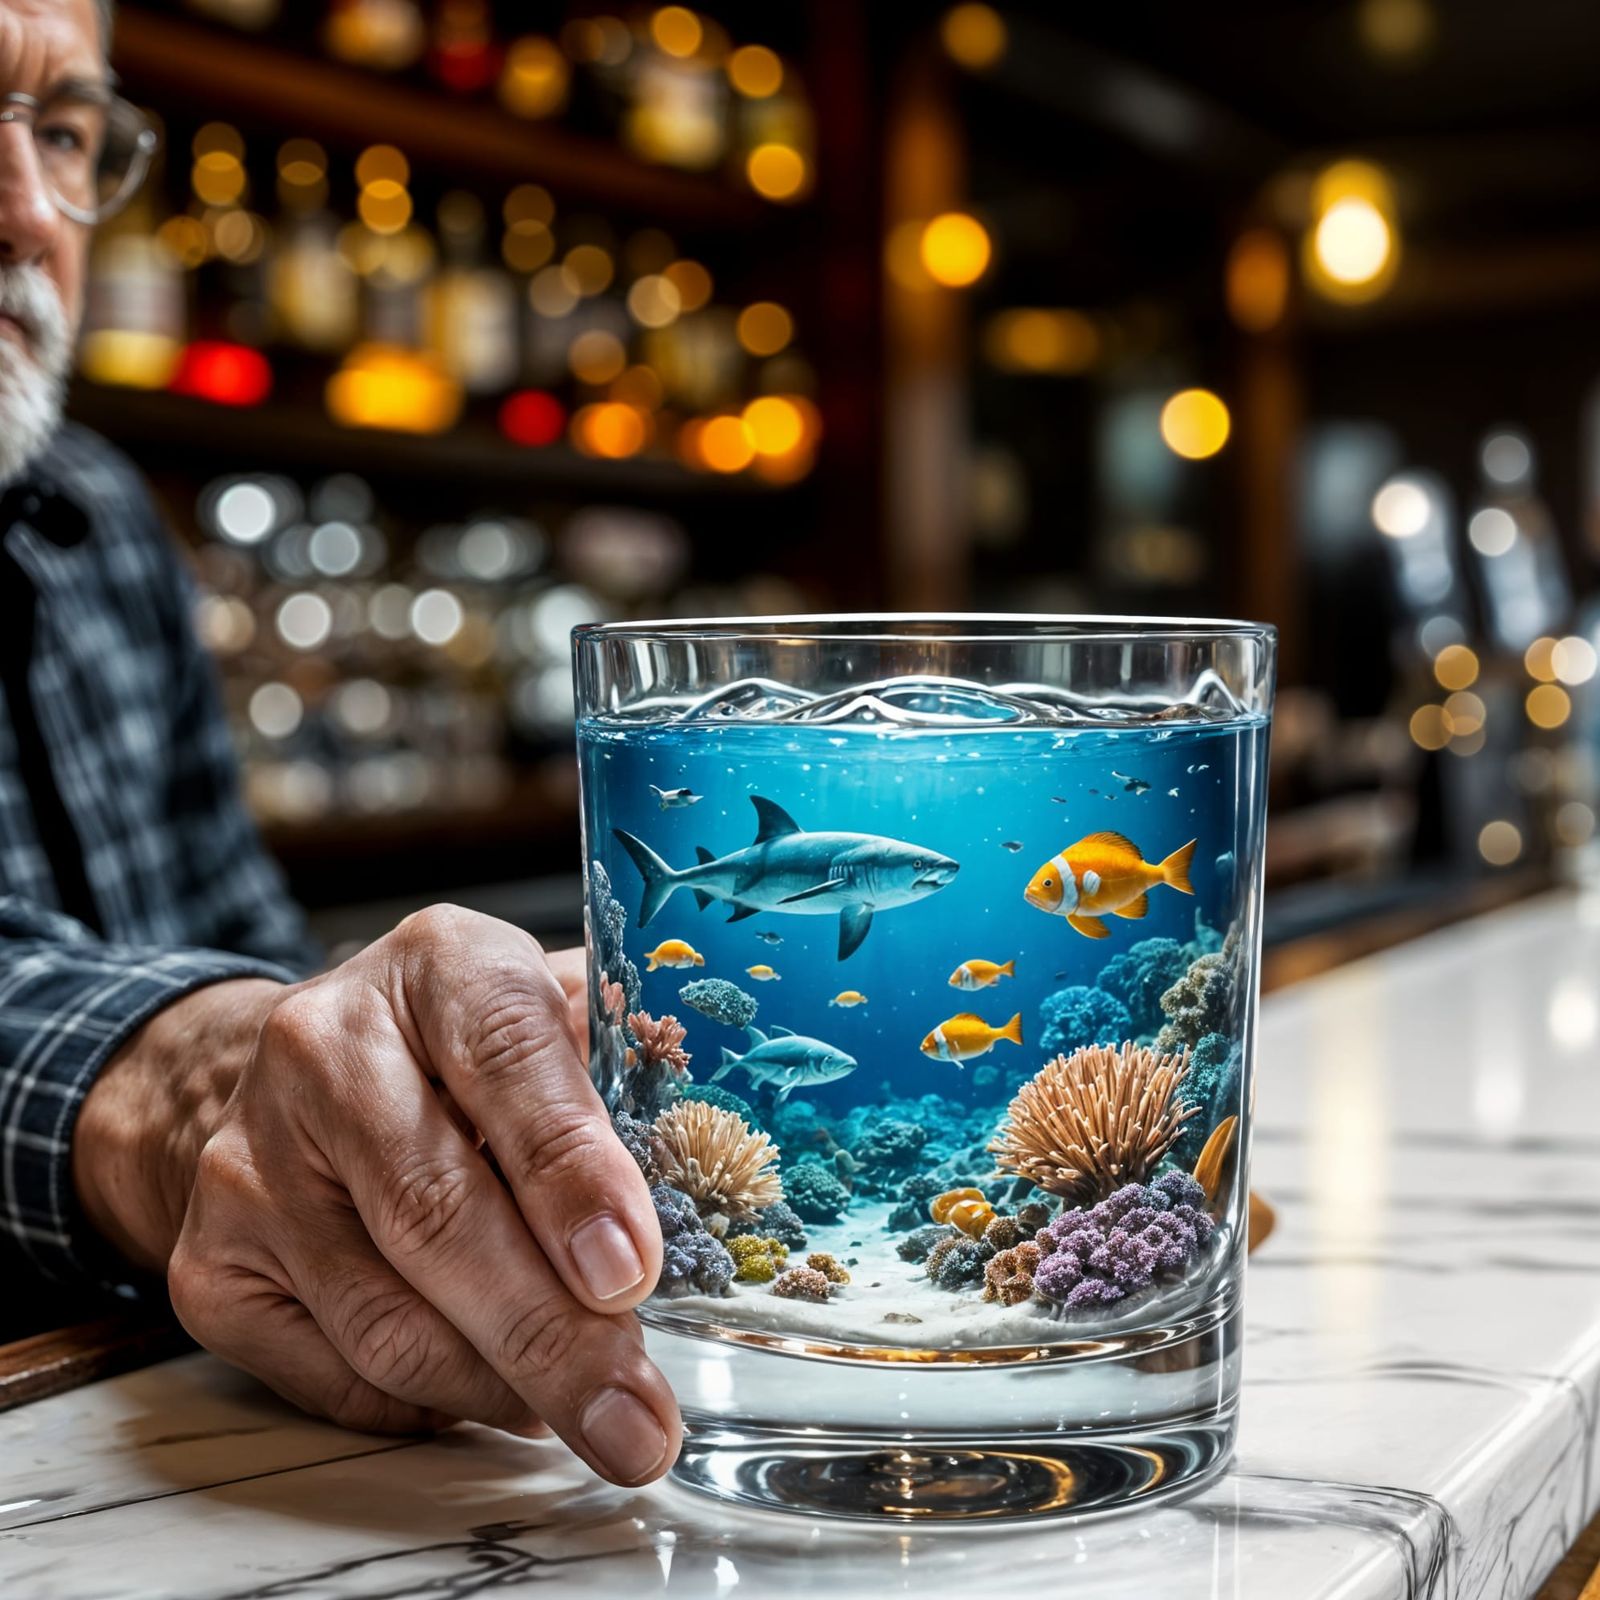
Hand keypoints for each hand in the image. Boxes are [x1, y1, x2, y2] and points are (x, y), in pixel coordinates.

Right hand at [73, 908, 680, 1485]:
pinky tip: (493, 1391)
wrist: (308, 1071)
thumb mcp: (551, 1012)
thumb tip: (715, 1174)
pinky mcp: (212, 1262)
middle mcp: (324, 1049)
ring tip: (586, 1412)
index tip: (629, 1269)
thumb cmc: (468, 1044)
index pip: (509, 1061)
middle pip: (440, 1213)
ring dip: (501, 1386)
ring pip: (386, 1316)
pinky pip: (333, 1372)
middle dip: (552, 1334)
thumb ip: (622, 1073)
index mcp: (438, 966)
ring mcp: (253, 1159)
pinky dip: (430, 1403)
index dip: (572, 1174)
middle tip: (636, 1417)